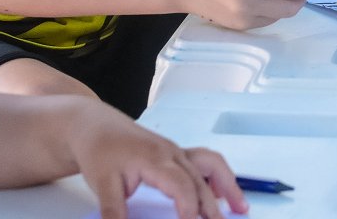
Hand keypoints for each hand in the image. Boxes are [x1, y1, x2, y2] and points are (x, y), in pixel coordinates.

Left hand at [65, 98, 246, 218]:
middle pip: (201, 180)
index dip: (191, 208)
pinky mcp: (176, 154)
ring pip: (211, 166)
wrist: (96, 126)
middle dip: (214, 206)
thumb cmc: (101, 150)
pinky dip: (217, 178)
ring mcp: (177, 152)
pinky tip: (222, 193)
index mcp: (156, 159)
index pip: (182, 185)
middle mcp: (172, 154)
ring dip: (227, 185)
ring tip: (240, 206)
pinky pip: (205, 162)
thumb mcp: (103, 185)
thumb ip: (115, 212)